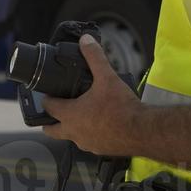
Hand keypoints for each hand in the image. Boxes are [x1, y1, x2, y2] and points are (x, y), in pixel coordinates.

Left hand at [41, 36, 142, 155]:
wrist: (143, 131)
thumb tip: (86, 40)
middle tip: (53, 113)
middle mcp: (74, 132)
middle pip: (51, 130)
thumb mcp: (107, 77)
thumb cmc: (122, 107)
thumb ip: (95, 57)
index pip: (49, 107)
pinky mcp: (99, 150)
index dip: (47, 99)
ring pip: (71, 137)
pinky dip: (89, 135)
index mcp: (70, 115)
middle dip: (49, 122)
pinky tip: (99, 126)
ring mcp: (86, 144)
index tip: (49, 94)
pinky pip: (88, 143)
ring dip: (71, 128)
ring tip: (80, 116)